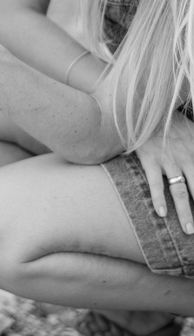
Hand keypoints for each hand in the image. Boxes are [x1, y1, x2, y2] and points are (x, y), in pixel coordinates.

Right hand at [135, 113, 193, 233]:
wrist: (146, 106)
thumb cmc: (172, 119)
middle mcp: (187, 158)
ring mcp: (169, 161)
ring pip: (180, 191)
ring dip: (185, 212)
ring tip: (189, 229)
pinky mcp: (151, 160)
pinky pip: (155, 183)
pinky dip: (158, 199)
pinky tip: (161, 213)